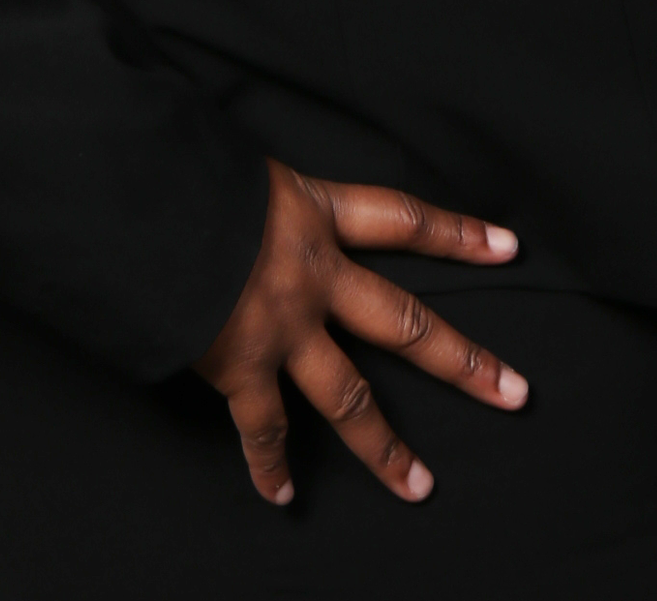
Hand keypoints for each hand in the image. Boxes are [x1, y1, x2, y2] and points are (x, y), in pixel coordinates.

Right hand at [196, 159, 526, 505]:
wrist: (141, 202)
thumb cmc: (178, 163)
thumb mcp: (234, 159)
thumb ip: (259, 189)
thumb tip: (238, 189)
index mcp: (313, 212)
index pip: (402, 220)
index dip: (457, 234)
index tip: (509, 247)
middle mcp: (313, 275)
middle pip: (405, 323)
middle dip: (463, 361)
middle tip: (514, 393)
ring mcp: (281, 327)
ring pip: (349, 397)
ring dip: (384, 447)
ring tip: (419, 485)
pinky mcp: (239, 367)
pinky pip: (264, 429)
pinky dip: (270, 467)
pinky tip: (283, 496)